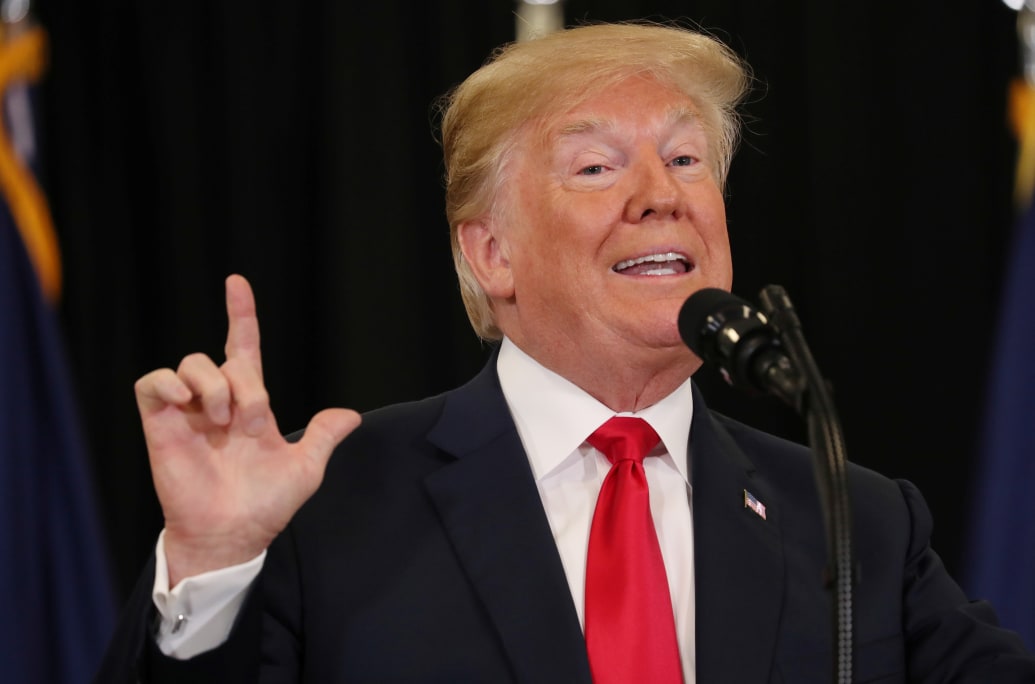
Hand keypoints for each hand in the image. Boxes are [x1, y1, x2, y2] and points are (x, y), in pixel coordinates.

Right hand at [135, 274, 360, 586]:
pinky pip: (152, 383)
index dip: (241, 315)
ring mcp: (187, 411)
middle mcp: (217, 401)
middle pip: (224, 360)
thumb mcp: (305, 468)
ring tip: (222, 421)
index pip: (243, 348)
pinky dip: (167, 383)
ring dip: (213, 385)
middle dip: (247, 385)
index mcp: (249, 404)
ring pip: (191, 363)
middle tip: (254, 424)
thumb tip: (351, 416)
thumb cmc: (265, 504)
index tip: (237, 282)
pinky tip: (186, 402)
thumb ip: (323, 436)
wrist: (233, 534)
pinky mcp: (160, 424)